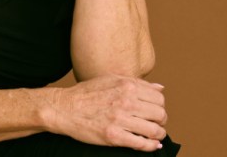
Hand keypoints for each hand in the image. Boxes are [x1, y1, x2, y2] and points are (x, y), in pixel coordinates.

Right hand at [46, 74, 166, 150]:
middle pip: (160, 114)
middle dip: (161, 121)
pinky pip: (141, 144)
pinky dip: (150, 146)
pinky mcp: (114, 136)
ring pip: (154, 130)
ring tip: (154, 135)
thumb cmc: (86, 93)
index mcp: (127, 86)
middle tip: (156, 123)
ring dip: (158, 134)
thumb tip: (159, 88)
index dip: (160, 106)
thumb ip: (136, 82)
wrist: (65, 108)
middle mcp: (126, 101)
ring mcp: (120, 119)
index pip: (159, 97)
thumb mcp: (111, 79)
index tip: (155, 110)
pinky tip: (151, 145)